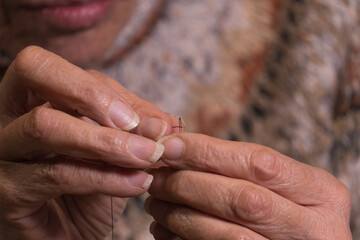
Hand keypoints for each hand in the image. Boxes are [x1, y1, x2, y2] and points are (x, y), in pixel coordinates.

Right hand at [0, 46, 178, 239]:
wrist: (68, 234)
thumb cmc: (90, 186)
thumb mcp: (116, 152)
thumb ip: (136, 131)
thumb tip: (164, 123)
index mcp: (34, 98)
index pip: (68, 70)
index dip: (110, 90)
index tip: (152, 120)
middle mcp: (9, 116)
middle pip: (34, 69)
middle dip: (93, 93)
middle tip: (135, 123)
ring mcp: (2, 152)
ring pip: (46, 126)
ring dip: (108, 141)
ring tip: (148, 156)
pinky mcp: (6, 191)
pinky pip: (57, 174)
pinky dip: (105, 177)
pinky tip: (137, 183)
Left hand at [146, 133, 351, 239]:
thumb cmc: (286, 213)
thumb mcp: (281, 187)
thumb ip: (243, 170)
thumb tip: (181, 148)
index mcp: (321, 193)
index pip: (258, 162)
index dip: (208, 152)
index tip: (170, 145)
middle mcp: (316, 229)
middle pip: (243, 199)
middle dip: (190, 184)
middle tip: (157, 176)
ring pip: (228, 235)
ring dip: (181, 215)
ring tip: (156, 202)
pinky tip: (166, 230)